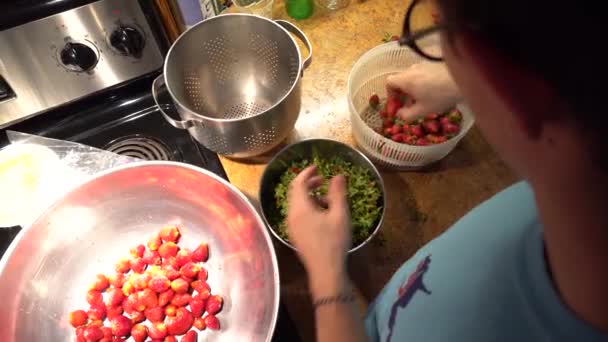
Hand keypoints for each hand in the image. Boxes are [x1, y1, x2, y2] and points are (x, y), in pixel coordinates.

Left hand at [287, 166, 351, 296]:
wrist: (326, 271)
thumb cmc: (334, 241)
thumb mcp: (340, 215)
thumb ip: (338, 193)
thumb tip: (338, 175)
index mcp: (300, 208)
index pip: (298, 183)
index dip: (307, 173)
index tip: (317, 167)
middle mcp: (291, 216)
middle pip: (295, 193)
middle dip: (308, 184)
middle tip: (323, 180)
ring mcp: (292, 227)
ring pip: (297, 205)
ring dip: (310, 197)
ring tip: (327, 199)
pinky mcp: (296, 235)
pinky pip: (298, 215)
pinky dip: (308, 208)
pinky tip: (323, 215)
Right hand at [386, 62, 461, 121]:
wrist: (464, 79)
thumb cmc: (441, 96)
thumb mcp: (422, 110)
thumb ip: (407, 115)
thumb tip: (399, 115)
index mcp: (405, 79)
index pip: (389, 82)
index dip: (390, 94)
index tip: (397, 105)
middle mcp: (412, 69)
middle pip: (401, 80)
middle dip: (403, 94)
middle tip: (411, 106)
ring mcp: (424, 64)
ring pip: (413, 77)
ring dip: (415, 88)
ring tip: (425, 99)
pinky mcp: (435, 63)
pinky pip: (424, 73)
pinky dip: (424, 82)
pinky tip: (436, 91)